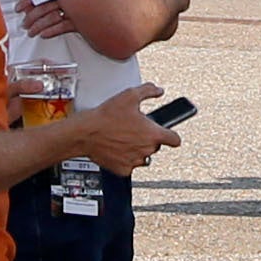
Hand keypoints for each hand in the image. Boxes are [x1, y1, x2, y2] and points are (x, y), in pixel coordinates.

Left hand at [18, 0, 92, 39]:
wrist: (120, 13)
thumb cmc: (97, 2)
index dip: (28, 0)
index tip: (19, 8)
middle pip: (45, 5)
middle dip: (31, 16)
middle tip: (24, 24)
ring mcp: (78, 10)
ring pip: (52, 16)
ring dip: (38, 25)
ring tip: (30, 32)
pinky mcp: (84, 23)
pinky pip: (64, 26)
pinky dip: (52, 31)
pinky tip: (43, 35)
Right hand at [62, 91, 176, 174]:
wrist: (85, 132)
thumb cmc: (106, 116)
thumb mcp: (130, 95)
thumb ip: (148, 91)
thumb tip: (158, 91)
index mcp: (152, 133)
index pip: (175, 140)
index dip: (172, 136)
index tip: (169, 134)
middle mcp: (146, 150)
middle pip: (156, 146)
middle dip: (148, 138)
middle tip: (134, 129)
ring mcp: (135, 161)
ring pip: (143, 157)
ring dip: (138, 149)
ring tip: (124, 138)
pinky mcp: (123, 170)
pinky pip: (129, 165)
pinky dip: (125, 158)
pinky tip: (116, 147)